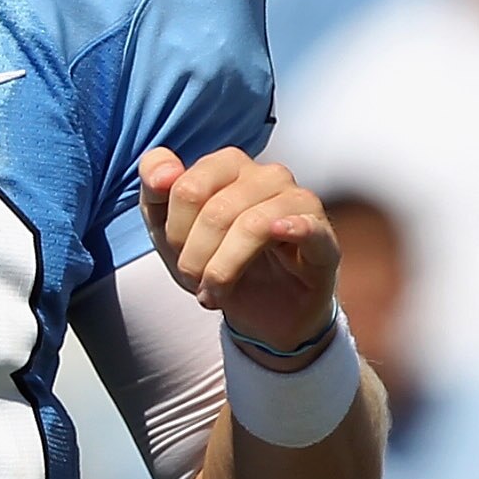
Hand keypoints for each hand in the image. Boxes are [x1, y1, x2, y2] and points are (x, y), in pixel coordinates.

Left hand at [140, 147, 337, 361]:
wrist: (260, 312)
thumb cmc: (215, 261)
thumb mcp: (169, 232)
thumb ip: (155, 194)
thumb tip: (162, 172)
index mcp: (229, 166)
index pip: (187, 188)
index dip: (175, 231)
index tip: (178, 254)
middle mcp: (267, 175)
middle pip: (216, 211)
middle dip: (195, 257)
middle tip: (195, 281)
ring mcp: (299, 202)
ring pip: (252, 224)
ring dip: (224, 269)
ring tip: (216, 293)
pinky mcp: (323, 236)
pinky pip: (308, 226)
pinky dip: (292, 229)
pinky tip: (279, 235)